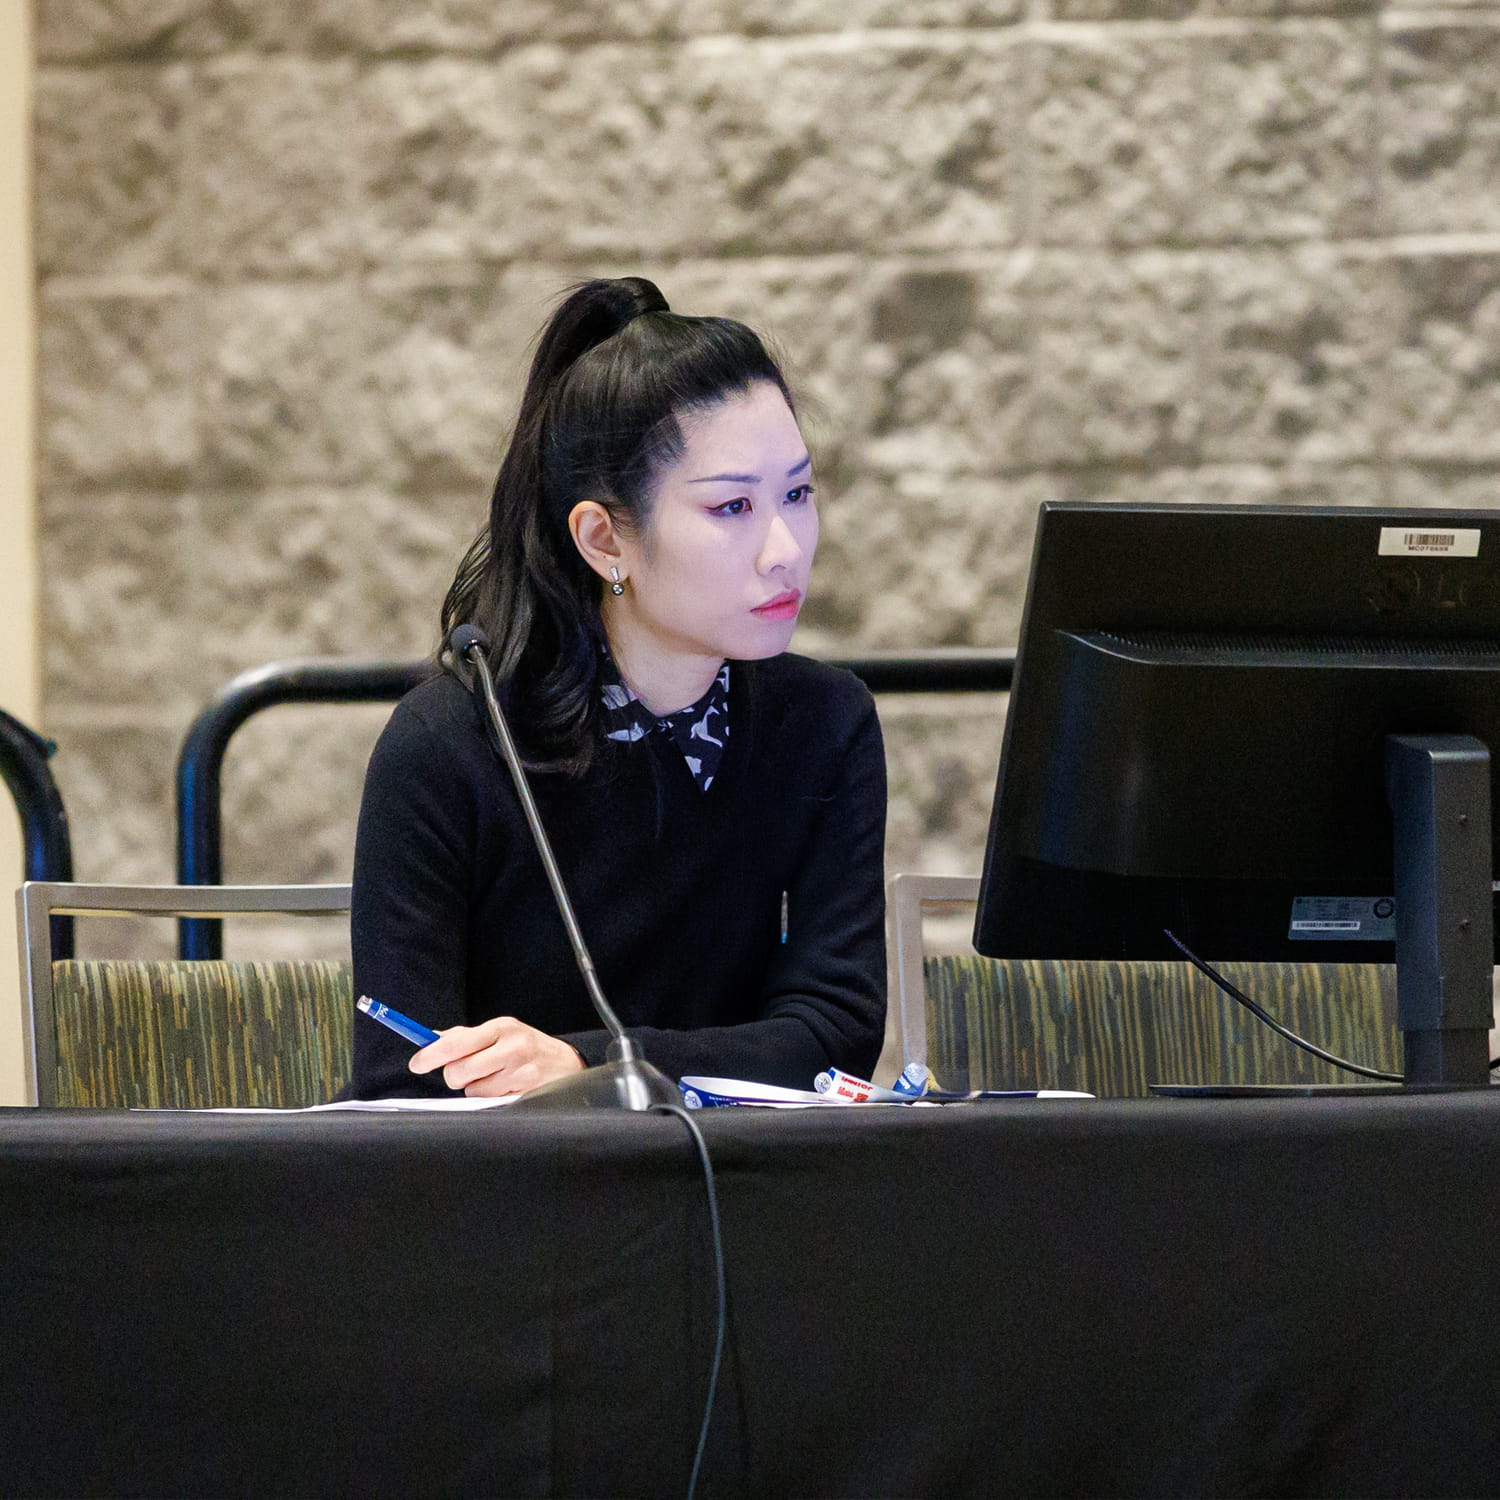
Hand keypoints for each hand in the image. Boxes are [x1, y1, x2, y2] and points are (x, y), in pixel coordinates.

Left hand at [409, 1017, 585, 1096]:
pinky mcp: (525, 1093)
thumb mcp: (500, 1033)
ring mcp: (520, 1072)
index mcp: (501, 1027)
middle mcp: (512, 1047)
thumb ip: (466, 1037)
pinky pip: (489, 1103)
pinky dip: (492, 1098)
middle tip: (470, 1070)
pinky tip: (507, 1087)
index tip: (416, 1063)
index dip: (431, 1054)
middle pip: (458, 1071)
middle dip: (456, 1075)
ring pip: (472, 1091)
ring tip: (497, 1078)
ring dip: (477, 1088)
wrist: (566, 1064)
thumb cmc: (526, 1047)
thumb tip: (431, 1039)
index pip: (456, 1042)